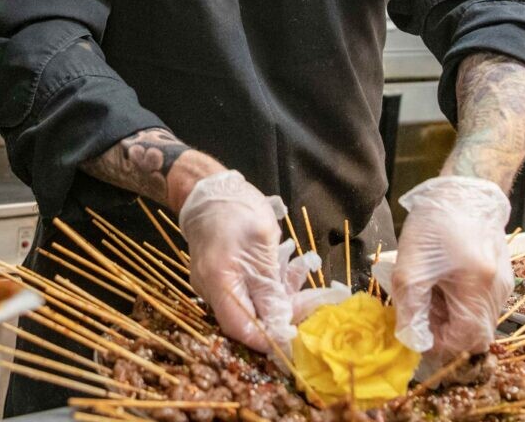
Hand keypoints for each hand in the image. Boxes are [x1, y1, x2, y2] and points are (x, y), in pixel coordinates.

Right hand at [177, 170, 290, 353]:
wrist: (209, 188)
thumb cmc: (236, 210)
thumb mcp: (263, 246)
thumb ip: (270, 288)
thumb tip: (280, 323)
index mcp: (218, 283)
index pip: (242, 329)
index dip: (269, 337)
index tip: (297, 333)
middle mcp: (211, 289)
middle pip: (249, 316)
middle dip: (284, 308)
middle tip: (315, 295)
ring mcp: (214, 282)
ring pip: (252, 300)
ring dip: (281, 287)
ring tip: (303, 263)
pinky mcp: (221, 273)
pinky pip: (247, 286)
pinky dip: (270, 278)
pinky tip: (289, 259)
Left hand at [389, 176, 511, 362]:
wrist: (462, 190)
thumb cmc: (435, 224)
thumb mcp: (411, 266)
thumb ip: (410, 308)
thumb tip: (412, 340)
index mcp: (479, 288)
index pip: (467, 340)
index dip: (440, 342)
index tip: (418, 327)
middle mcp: (499, 291)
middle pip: (474, 333)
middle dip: (445, 329)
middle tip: (421, 309)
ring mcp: (504, 284)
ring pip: (478, 319)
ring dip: (452, 316)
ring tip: (430, 292)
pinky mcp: (501, 275)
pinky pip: (482, 303)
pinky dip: (461, 302)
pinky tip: (444, 282)